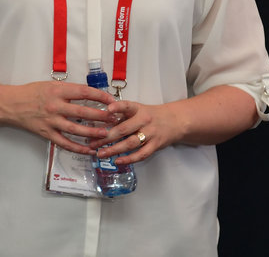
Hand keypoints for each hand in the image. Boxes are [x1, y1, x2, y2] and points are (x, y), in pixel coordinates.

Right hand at [0, 80, 118, 155]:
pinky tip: (89, 150)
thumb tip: (89, 94)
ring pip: (76, 129)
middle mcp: (55, 106)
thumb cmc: (31, 92)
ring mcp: (51, 121)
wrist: (11, 104)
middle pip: (83, 112)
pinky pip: (65, 143)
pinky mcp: (47, 133)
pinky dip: (78, 148)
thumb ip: (68, 90)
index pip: (84, 92)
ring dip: (93, 133)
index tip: (112, 100)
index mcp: (57, 91)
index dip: (100, 96)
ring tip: (107, 134)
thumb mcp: (50, 85)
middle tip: (115, 119)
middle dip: (102, 116)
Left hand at [88, 86, 258, 163]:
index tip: (107, 109)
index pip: (127, 106)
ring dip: (114, 150)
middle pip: (123, 129)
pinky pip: (141, 154)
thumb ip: (122, 115)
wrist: (176, 121)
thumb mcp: (138, 109)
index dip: (117, 107)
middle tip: (92, 142)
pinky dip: (129, 159)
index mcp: (138, 109)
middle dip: (106, 136)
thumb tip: (100, 120)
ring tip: (100, 154)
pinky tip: (117, 161)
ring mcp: (150, 134)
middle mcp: (144, 120)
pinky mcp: (156, 145)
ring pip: (130, 143)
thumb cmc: (151, 115)